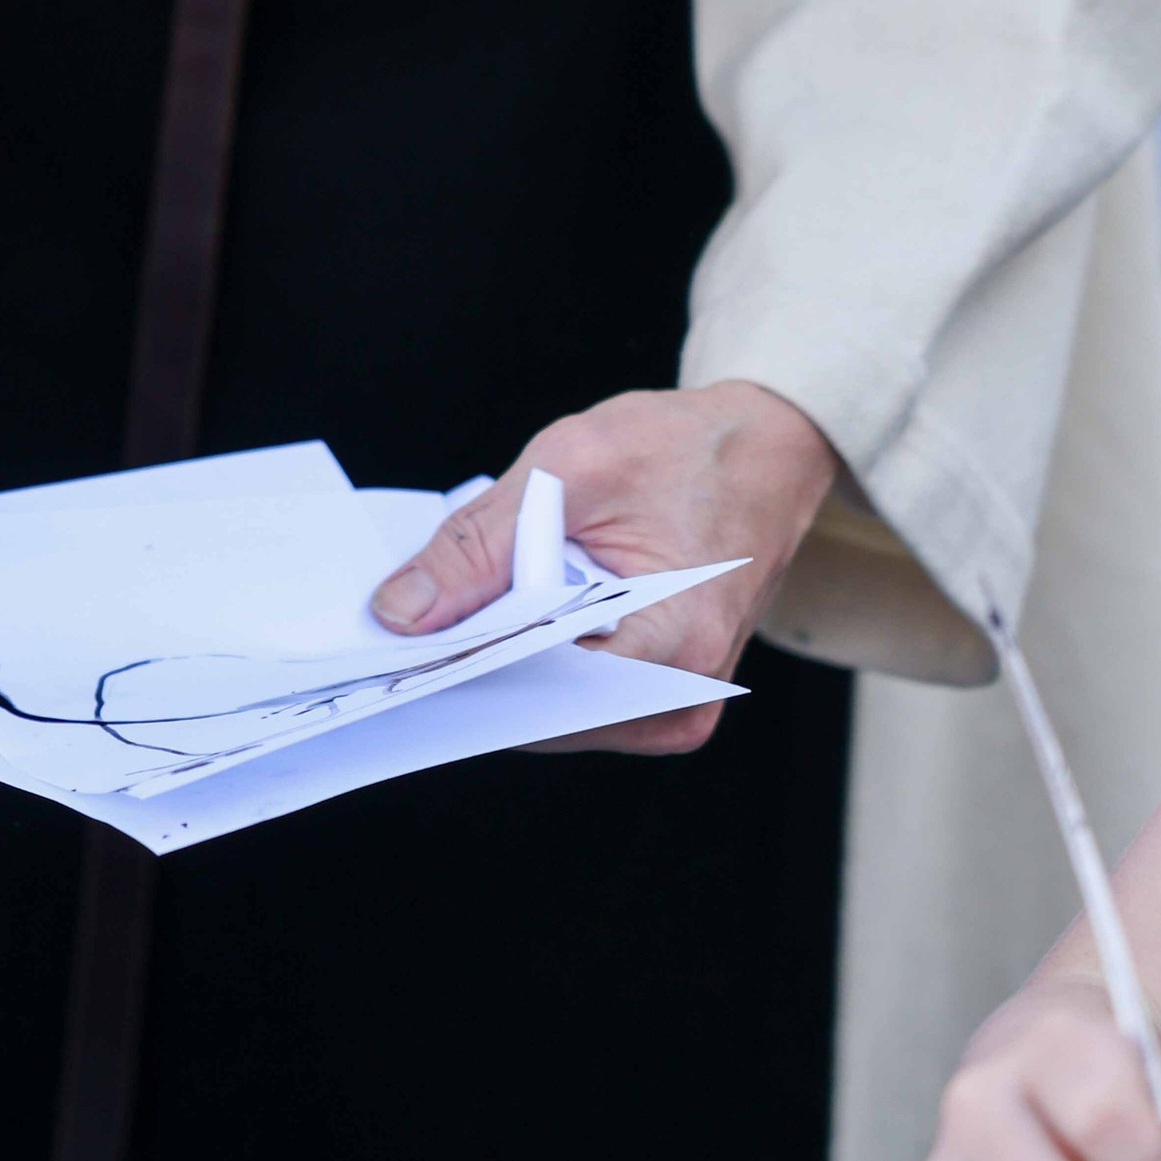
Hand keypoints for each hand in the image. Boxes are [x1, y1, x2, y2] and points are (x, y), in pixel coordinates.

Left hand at [367, 379, 837, 752]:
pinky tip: (499, 616)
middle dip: (468, 667)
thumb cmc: (684, 449)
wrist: (766, 449)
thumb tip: (402, 613)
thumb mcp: (570, 465)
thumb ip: (480, 543)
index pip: (541, 685)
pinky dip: (530, 659)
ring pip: (551, 711)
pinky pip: (575, 696)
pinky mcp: (661, 697)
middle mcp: (683, 696)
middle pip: (541, 710)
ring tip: (451, 609)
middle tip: (402, 624)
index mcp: (674, 638)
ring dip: (496, 664)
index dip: (459, 666)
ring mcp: (676, 706)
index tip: (394, 649)